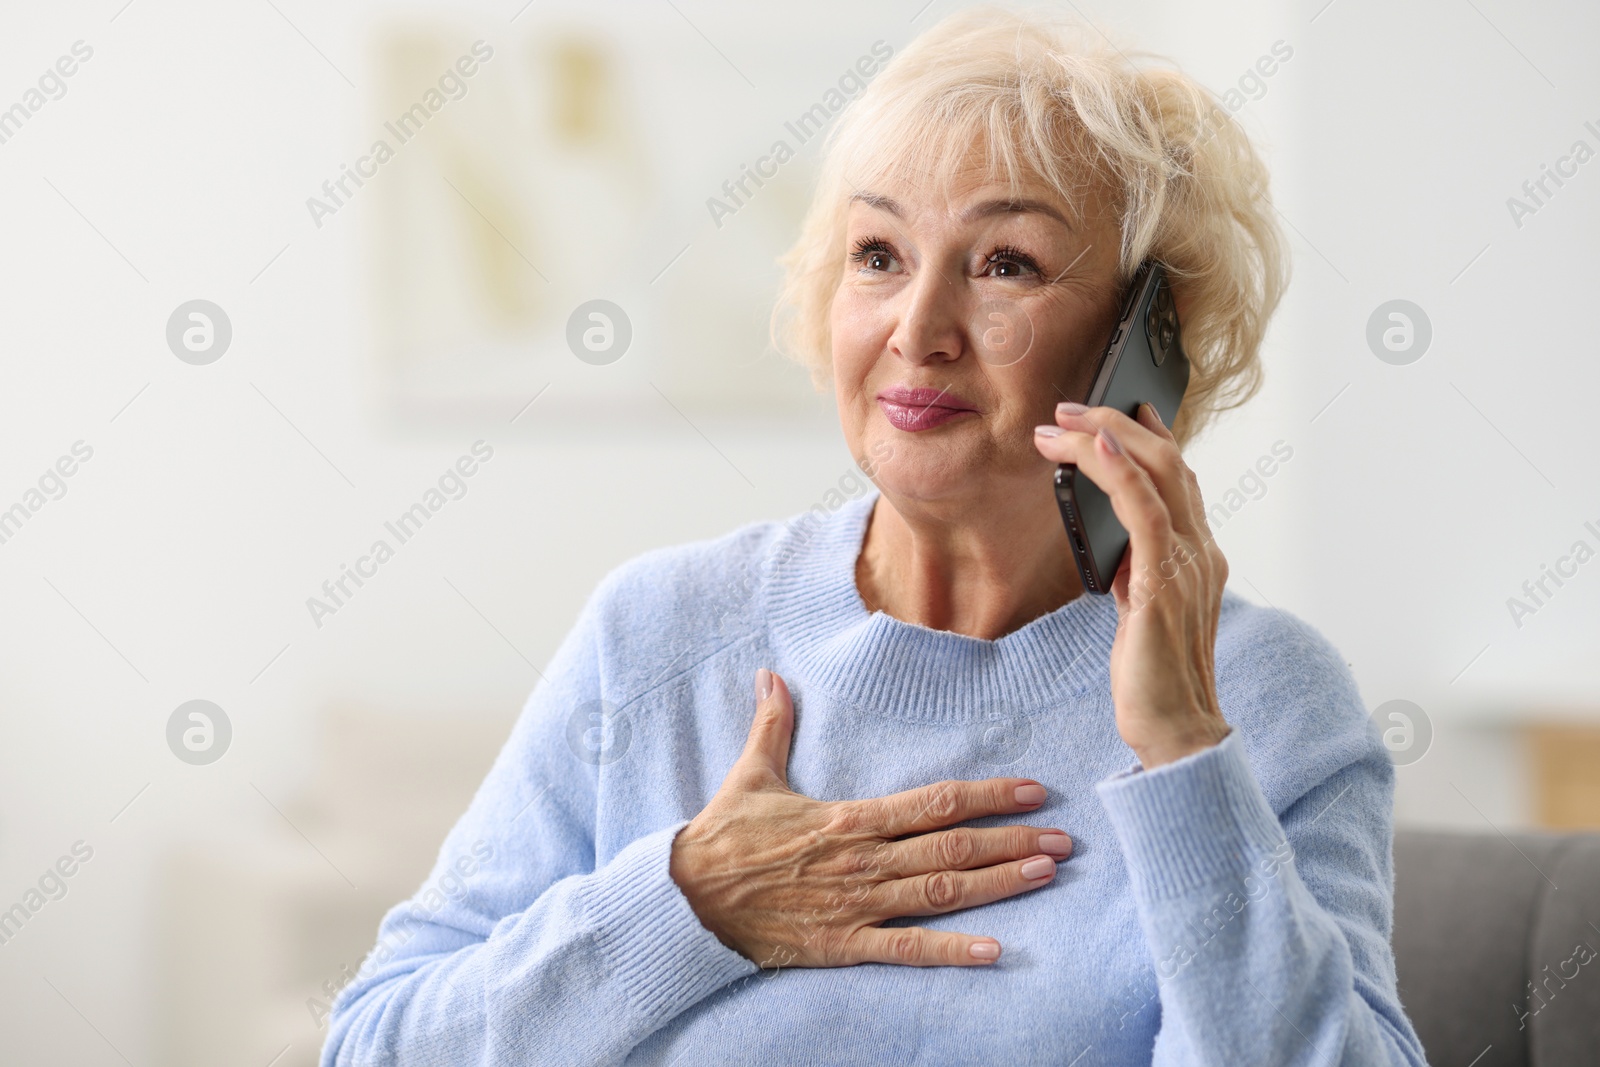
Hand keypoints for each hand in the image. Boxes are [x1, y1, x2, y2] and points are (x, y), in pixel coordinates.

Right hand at [669, 668, 1071, 967]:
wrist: (685, 897)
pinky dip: (949, 951)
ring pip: (940, 891)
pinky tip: (992, 950)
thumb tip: (771, 675)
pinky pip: (903, 950)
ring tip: (1045, 875)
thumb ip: (772, 724)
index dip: (988, 795)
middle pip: (951, 846)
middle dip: (1012, 842)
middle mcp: (863, 858)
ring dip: (997, 884)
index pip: (933, 801)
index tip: (1034, 790)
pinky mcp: (840, 943)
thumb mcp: (750, 774)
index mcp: (849, 817)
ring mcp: (856, 903)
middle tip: (1065, 842)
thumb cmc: (722, 836)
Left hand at [1034, 402, 1231, 768]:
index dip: (1149, 438)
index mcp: (1197, 556)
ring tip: (1062, 423)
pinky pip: (1145, 510)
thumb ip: (1138, 573)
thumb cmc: (1154, 678)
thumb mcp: (1142, 611)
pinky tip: (1095, 449)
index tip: (1119, 410)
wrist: (1176, 730)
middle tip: (1072, 408)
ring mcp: (1188, 563)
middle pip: (1168, 462)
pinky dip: (1120, 472)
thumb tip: (1115, 545)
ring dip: (1106, 437)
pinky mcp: (1164, 581)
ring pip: (1157, 473)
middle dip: (1117, 425)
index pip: (1178, 479)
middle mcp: (1200, 551)